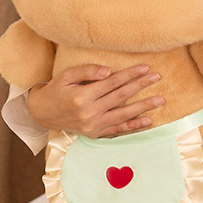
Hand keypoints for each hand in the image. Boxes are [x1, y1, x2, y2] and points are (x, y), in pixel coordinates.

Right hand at [27, 64, 163, 137]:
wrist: (43, 113)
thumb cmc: (57, 90)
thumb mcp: (67, 75)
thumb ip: (87, 71)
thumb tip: (108, 72)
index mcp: (82, 96)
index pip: (112, 83)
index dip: (130, 74)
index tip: (145, 68)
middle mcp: (89, 112)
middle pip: (120, 97)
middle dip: (140, 86)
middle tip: (158, 78)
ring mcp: (93, 125)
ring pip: (123, 115)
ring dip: (143, 107)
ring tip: (159, 100)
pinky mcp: (95, 134)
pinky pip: (117, 130)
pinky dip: (133, 126)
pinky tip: (148, 121)